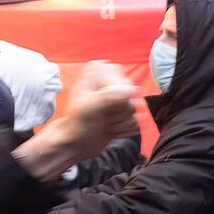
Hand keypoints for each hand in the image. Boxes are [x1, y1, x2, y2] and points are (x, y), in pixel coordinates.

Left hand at [13, 61, 137, 180]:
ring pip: (135, 113)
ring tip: (104, 124)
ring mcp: (121, 97)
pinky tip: (110, 129)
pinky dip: (123, 131)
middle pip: (131, 101)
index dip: (115, 102)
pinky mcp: (126, 112)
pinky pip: (136, 123)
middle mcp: (112, 80)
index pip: (125, 86)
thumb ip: (108, 96)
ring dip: (118, 125)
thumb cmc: (76, 124)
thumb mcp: (88, 108)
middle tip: (101, 118)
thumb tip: (131, 90)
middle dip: (116, 115)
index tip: (100, 107)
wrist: (76, 143)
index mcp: (100, 70)